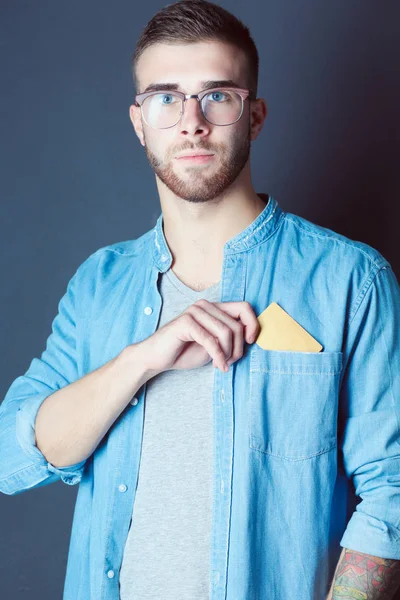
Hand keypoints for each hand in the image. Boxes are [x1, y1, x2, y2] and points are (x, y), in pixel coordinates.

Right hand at [136, 299, 259, 376]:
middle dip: (237, 348)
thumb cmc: (184, 351)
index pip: (244, 307)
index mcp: (213, 307)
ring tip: (222, 364)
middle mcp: (205, 305)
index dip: (253, 324)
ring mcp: (194, 312)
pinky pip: (211, 340)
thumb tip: (250, 337)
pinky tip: (218, 367)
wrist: (156, 358)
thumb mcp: (214, 344)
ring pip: (226, 332)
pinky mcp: (186, 322)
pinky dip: (218, 356)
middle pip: (237, 325)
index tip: (250, 342)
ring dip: (228, 353)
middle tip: (229, 362)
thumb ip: (230, 337)